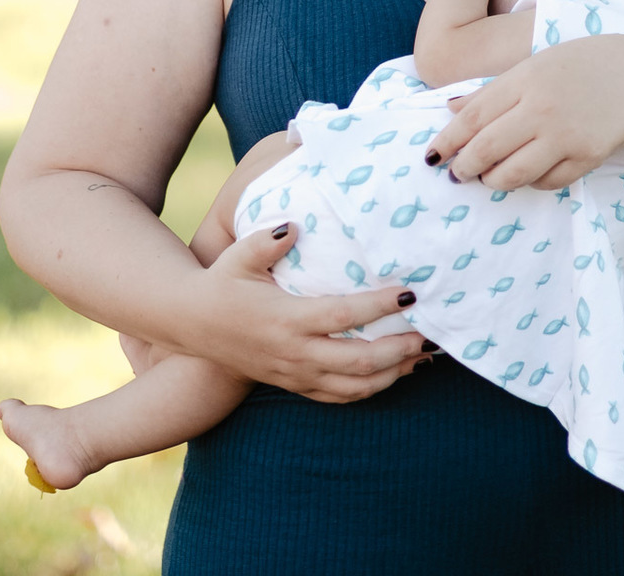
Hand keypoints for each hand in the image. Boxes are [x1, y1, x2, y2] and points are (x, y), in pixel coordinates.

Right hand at [178, 225, 427, 401]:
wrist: (194, 327)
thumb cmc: (222, 284)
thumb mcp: (238, 256)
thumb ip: (267, 241)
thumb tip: (296, 226)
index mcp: (287, 318)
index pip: (343, 315)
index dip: (379, 305)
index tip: (409, 292)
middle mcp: (296, 352)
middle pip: (359, 361)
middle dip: (399, 349)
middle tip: (430, 332)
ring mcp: (297, 374)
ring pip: (354, 386)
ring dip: (393, 373)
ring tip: (423, 356)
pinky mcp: (296, 386)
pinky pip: (340, 397)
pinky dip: (371, 390)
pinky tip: (394, 375)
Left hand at [427, 36, 623, 188]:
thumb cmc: (576, 67)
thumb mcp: (532, 66)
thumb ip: (491, 91)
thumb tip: (450, 109)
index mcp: (524, 79)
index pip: (473, 117)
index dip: (449, 140)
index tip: (433, 155)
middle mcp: (542, 108)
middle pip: (488, 148)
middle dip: (465, 166)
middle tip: (457, 172)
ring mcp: (565, 136)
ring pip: (514, 174)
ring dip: (493, 180)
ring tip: (486, 177)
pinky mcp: (587, 158)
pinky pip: (546, 182)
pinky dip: (530, 183)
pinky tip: (525, 173)